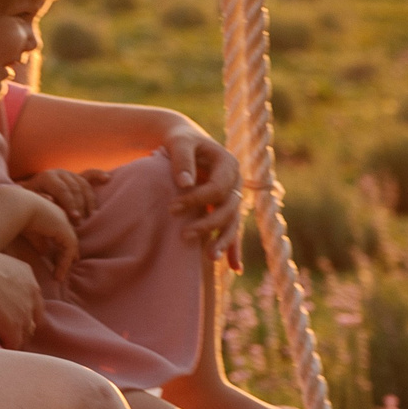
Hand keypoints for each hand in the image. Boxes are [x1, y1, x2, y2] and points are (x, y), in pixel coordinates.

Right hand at [12, 192, 80, 283]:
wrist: (18, 207)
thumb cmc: (18, 216)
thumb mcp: (30, 231)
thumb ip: (39, 241)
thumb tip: (44, 252)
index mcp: (52, 214)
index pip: (61, 231)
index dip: (62, 244)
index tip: (59, 257)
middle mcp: (60, 216)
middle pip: (68, 238)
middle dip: (68, 253)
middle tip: (70, 265)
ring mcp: (64, 222)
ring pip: (70, 245)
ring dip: (65, 262)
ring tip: (58, 277)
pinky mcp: (65, 230)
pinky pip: (69, 250)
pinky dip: (64, 263)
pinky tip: (57, 274)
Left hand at [21, 167, 108, 223]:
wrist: (29, 192)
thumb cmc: (29, 200)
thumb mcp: (29, 200)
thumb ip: (37, 199)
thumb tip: (48, 198)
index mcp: (47, 177)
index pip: (62, 190)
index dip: (70, 204)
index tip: (75, 218)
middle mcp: (59, 173)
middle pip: (75, 188)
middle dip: (80, 205)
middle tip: (82, 222)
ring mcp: (69, 174)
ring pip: (84, 185)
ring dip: (89, 200)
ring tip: (91, 215)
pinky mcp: (76, 176)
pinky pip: (90, 174)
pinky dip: (99, 175)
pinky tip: (108, 178)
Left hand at [160, 128, 245, 266]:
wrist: (185, 142)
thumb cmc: (180, 140)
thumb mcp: (179, 142)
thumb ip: (181, 159)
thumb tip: (184, 183)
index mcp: (228, 163)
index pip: (218, 188)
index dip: (197, 199)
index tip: (172, 208)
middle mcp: (235, 182)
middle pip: (228, 208)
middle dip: (209, 224)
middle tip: (184, 235)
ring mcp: (232, 197)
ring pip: (233, 223)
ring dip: (224, 241)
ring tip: (211, 258)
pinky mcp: (225, 208)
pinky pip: (231, 229)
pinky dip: (232, 247)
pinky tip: (234, 268)